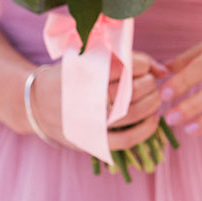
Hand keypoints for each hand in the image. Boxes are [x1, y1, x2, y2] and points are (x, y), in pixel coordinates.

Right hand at [29, 52, 166, 149]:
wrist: (36, 104)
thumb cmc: (71, 78)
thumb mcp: (89, 59)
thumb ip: (126, 60)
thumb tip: (165, 71)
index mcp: (83, 72)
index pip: (126, 66)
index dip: (143, 65)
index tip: (144, 67)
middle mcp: (85, 97)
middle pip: (132, 90)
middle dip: (149, 84)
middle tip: (150, 83)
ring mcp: (89, 122)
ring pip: (133, 113)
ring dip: (152, 104)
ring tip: (153, 98)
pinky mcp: (92, 141)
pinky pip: (127, 139)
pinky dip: (146, 130)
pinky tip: (154, 119)